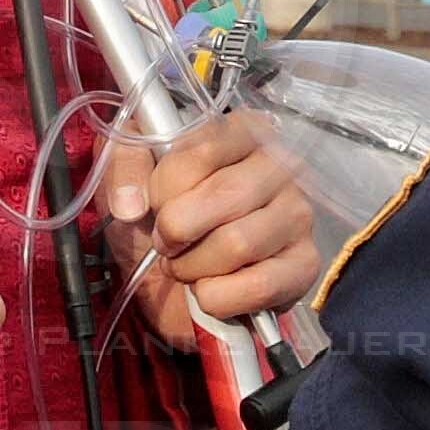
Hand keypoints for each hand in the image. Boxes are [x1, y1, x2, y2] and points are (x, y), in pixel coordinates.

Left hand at [99, 112, 317, 344]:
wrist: (178, 282)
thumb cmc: (164, 218)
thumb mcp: (133, 181)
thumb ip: (123, 168)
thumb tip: (130, 205)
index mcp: (241, 131)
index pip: (197, 155)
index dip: (163, 191)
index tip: (153, 208)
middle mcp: (281, 165)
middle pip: (225, 197)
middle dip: (177, 232)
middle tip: (166, 246)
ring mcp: (299, 214)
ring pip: (238, 243)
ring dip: (194, 268)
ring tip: (187, 268)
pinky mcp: (306, 264)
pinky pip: (259, 285)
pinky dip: (219, 298)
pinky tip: (212, 290)